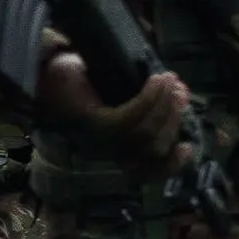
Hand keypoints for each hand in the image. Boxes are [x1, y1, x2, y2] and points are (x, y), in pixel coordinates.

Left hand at [37, 53, 192, 167]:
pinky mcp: (89, 123)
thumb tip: (183, 96)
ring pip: (143, 133)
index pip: (146, 172)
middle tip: (181, 92)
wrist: (50, 65)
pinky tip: (156, 80)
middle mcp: (105, 151)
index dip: (171, 166)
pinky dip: (149, 99)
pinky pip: (128, 117)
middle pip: (153, 148)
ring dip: (164, 106)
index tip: (188, 148)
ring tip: (169, 80)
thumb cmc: (87, 80)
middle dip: (173, 119)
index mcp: (114, 150)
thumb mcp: (121, 93)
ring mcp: (96, 139)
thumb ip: (150, 102)